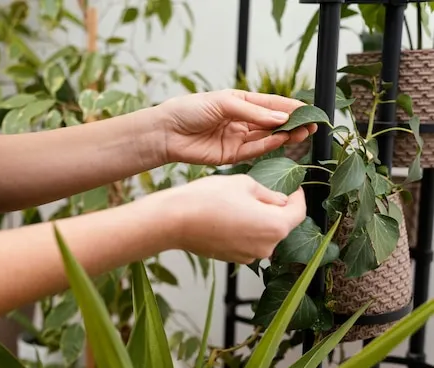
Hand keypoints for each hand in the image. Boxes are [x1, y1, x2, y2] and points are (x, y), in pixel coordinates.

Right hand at [150, 175, 306, 263]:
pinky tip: (228, 216)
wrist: (175, 221)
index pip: (298, 212)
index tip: (294, 189)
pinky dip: (244, 230)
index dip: (298, 197)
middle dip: (276, 209)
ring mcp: (249, 256)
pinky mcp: (233, 258)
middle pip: (281, 225)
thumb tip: (279, 200)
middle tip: (261, 192)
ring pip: (263, 234)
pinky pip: (248, 242)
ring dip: (259, 220)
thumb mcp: (244, 184)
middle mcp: (266, 246)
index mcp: (275, 225)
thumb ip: (268, 194)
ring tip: (240, 203)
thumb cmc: (207, 199)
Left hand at [157, 89, 317, 164]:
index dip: (290, 108)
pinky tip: (282, 140)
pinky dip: (269, 146)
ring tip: (302, 132)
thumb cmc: (189, 110)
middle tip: (311, 125)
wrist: (166, 132)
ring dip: (285, 136)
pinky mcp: (231, 155)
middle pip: (272, 123)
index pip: (270, 105)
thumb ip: (253, 113)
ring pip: (267, 138)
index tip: (309, 110)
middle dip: (292, 124)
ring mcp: (237, 138)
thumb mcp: (223, 103)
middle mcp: (241, 121)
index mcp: (239, 102)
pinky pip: (254, 150)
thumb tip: (281, 119)